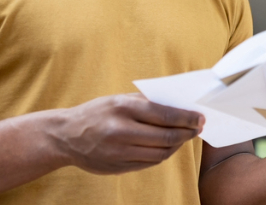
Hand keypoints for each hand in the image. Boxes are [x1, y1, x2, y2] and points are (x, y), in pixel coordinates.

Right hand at [54, 93, 203, 174]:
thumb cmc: (97, 112)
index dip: (186, 118)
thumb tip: (179, 106)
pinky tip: (169, 147)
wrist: (65, 136)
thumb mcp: (118, 99)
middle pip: (166, 137)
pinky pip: (149, 163)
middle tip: (197, 128)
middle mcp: (121, 131)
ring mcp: (119, 152)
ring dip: (177, 145)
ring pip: (160, 153)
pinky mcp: (118, 167)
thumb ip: (146, 102)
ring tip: (185, 136)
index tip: (200, 118)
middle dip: (187, 133)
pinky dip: (163, 155)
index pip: (164, 114)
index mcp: (123, 108)